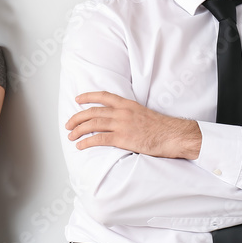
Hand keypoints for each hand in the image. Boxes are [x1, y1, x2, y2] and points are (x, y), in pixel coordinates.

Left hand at [66, 91, 201, 159]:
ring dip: (79, 130)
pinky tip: (80, 145)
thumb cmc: (162, 127)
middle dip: (78, 117)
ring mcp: (121, 125)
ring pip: (93, 124)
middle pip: (93, 112)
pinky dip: (87, 142)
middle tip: (69, 124)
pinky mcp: (122, 138)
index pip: (104, 96)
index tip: (78, 99)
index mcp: (128, 104)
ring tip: (71, 135)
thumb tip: (118, 119)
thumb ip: (130, 114)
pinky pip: (99, 139)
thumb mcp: (144, 113)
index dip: (88, 96)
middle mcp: (122, 112)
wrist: (173, 135)